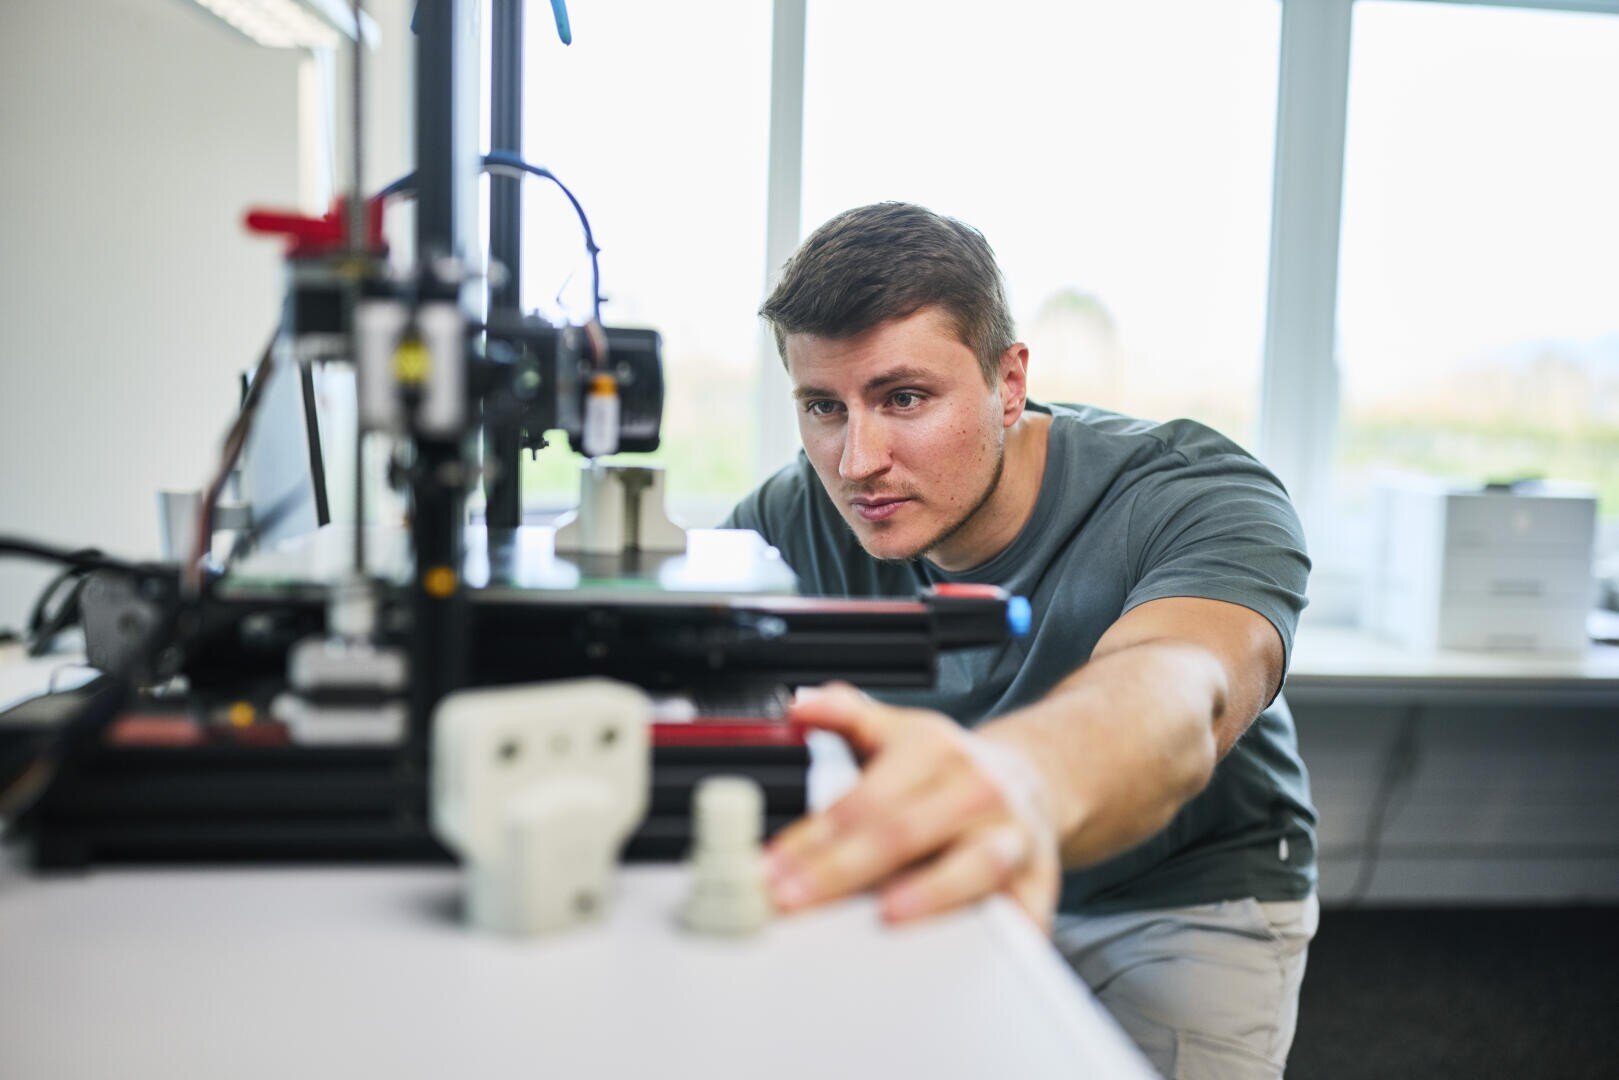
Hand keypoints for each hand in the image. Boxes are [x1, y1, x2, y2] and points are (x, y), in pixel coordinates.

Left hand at [764, 683, 1061, 932]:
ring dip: (930, 891)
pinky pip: (1021, 909)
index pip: (862, 800)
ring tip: (888, 911)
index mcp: (933, 750)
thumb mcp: (900, 729)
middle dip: (840, 871)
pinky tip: (966, 948)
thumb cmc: (952, 768)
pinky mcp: (1040, 877)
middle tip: (793, 900)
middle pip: (902, 832)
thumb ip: (846, 715)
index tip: (770, 870)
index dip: (810, 839)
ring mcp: (1011, 833)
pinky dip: (1000, 929)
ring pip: (973, 863)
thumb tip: (798, 707)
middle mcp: (974, 788)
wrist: (1034, 780)